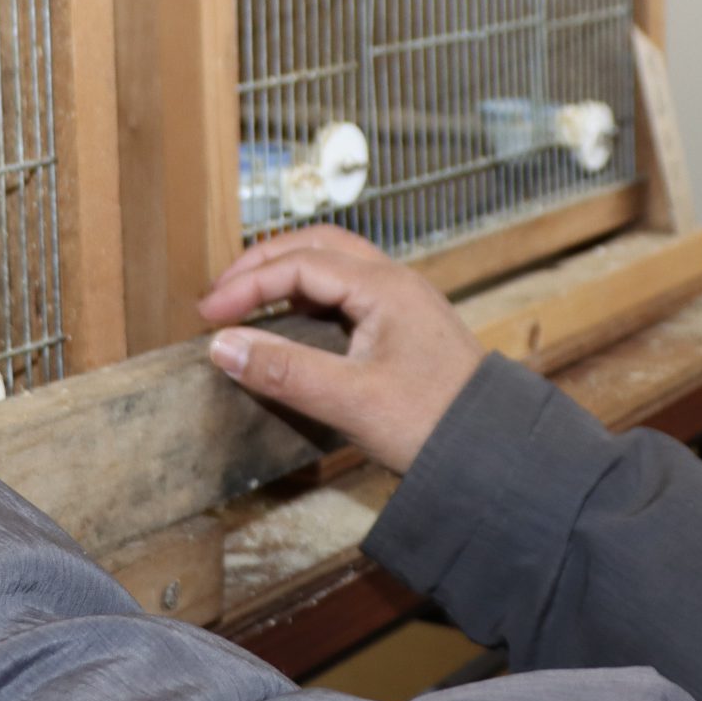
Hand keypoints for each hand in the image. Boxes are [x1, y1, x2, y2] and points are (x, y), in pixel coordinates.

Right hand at [197, 228, 484, 474]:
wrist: (495, 453)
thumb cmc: (431, 424)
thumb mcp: (350, 401)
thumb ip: (284, 370)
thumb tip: (221, 345)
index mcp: (383, 286)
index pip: (298, 265)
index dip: (246, 286)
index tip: (206, 316)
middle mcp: (393, 282)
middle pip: (315, 246)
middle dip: (262, 265)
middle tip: (220, 296)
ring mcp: (400, 301)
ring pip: (332, 264)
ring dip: (286, 275)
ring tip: (246, 302)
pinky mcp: (401, 325)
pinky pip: (345, 291)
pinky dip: (307, 297)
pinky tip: (288, 323)